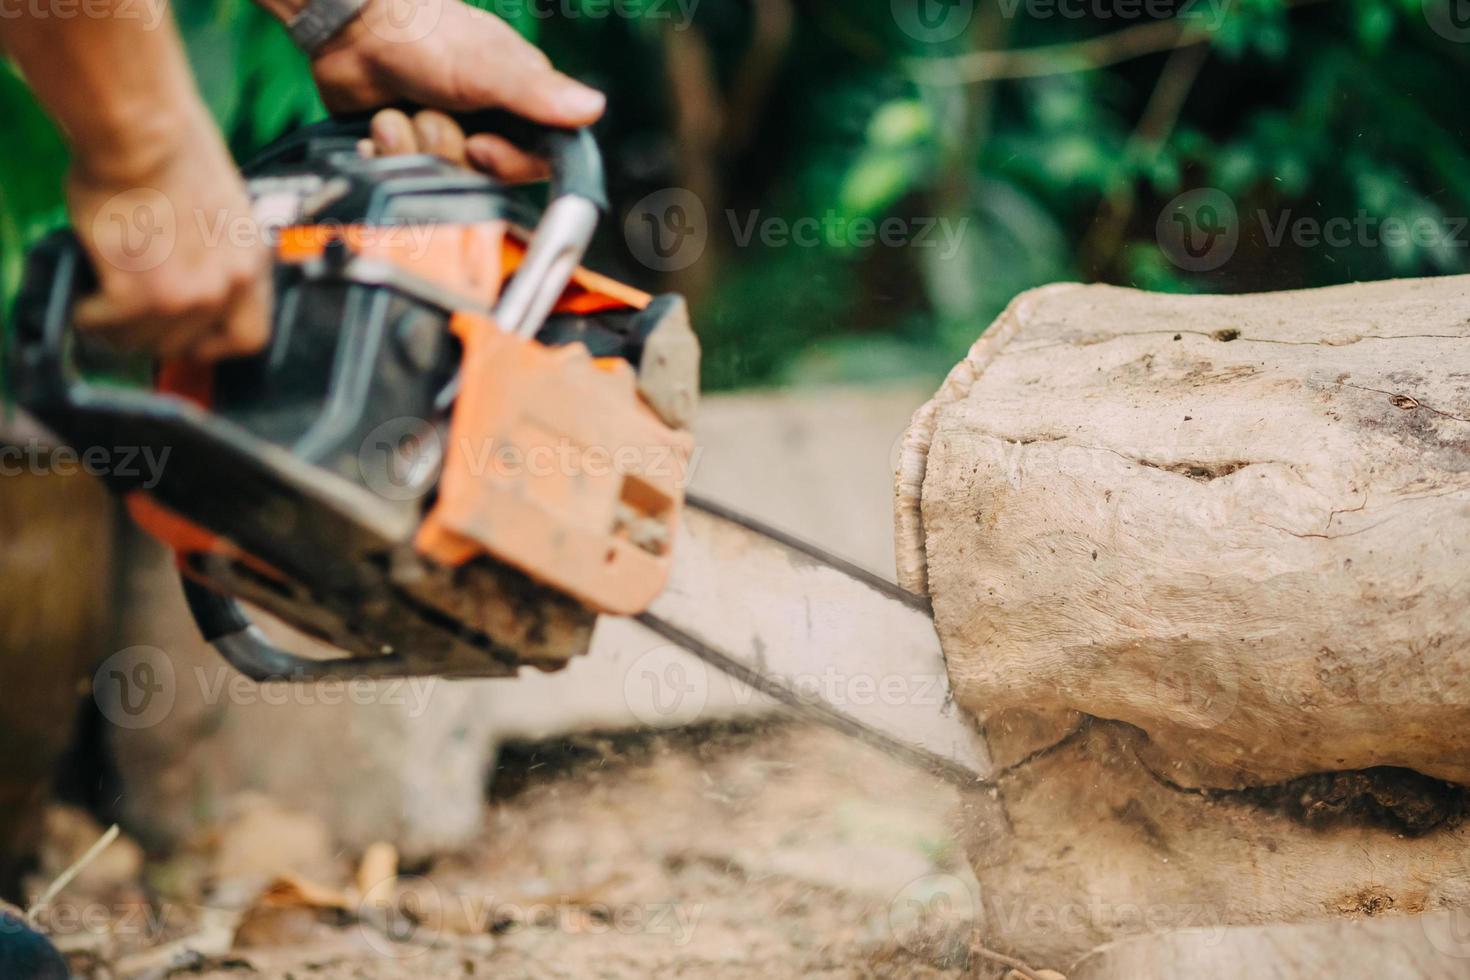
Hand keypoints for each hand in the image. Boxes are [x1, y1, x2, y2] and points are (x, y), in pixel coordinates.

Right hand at [67, 105, 270, 361]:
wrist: (146, 134)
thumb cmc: (174, 153)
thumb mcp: (223, 213)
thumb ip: (214, 255)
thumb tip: (185, 276)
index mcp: (252, 264)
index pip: (249, 337)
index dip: (214, 344)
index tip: (191, 340)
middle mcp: (228, 286)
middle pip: (189, 344)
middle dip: (156, 335)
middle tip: (130, 321)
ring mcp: (188, 295)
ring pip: (146, 341)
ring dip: (118, 329)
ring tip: (103, 310)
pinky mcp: (141, 294)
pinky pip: (108, 324)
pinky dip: (89, 315)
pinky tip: (84, 300)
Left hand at [308, 0, 605, 179]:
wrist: (351, 26)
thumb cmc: (425, 34)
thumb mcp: (488, 66)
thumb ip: (538, 94)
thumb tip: (593, 108)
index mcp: (517, 108)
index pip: (534, 163)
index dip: (506, 164)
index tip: (480, 147)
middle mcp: (484, 127)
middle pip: (482, 178)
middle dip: (448, 151)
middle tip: (428, 115)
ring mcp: (443, 139)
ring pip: (439, 178)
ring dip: (410, 146)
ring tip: (395, 114)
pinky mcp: (406, 149)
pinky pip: (402, 177)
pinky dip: (385, 153)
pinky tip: (378, 126)